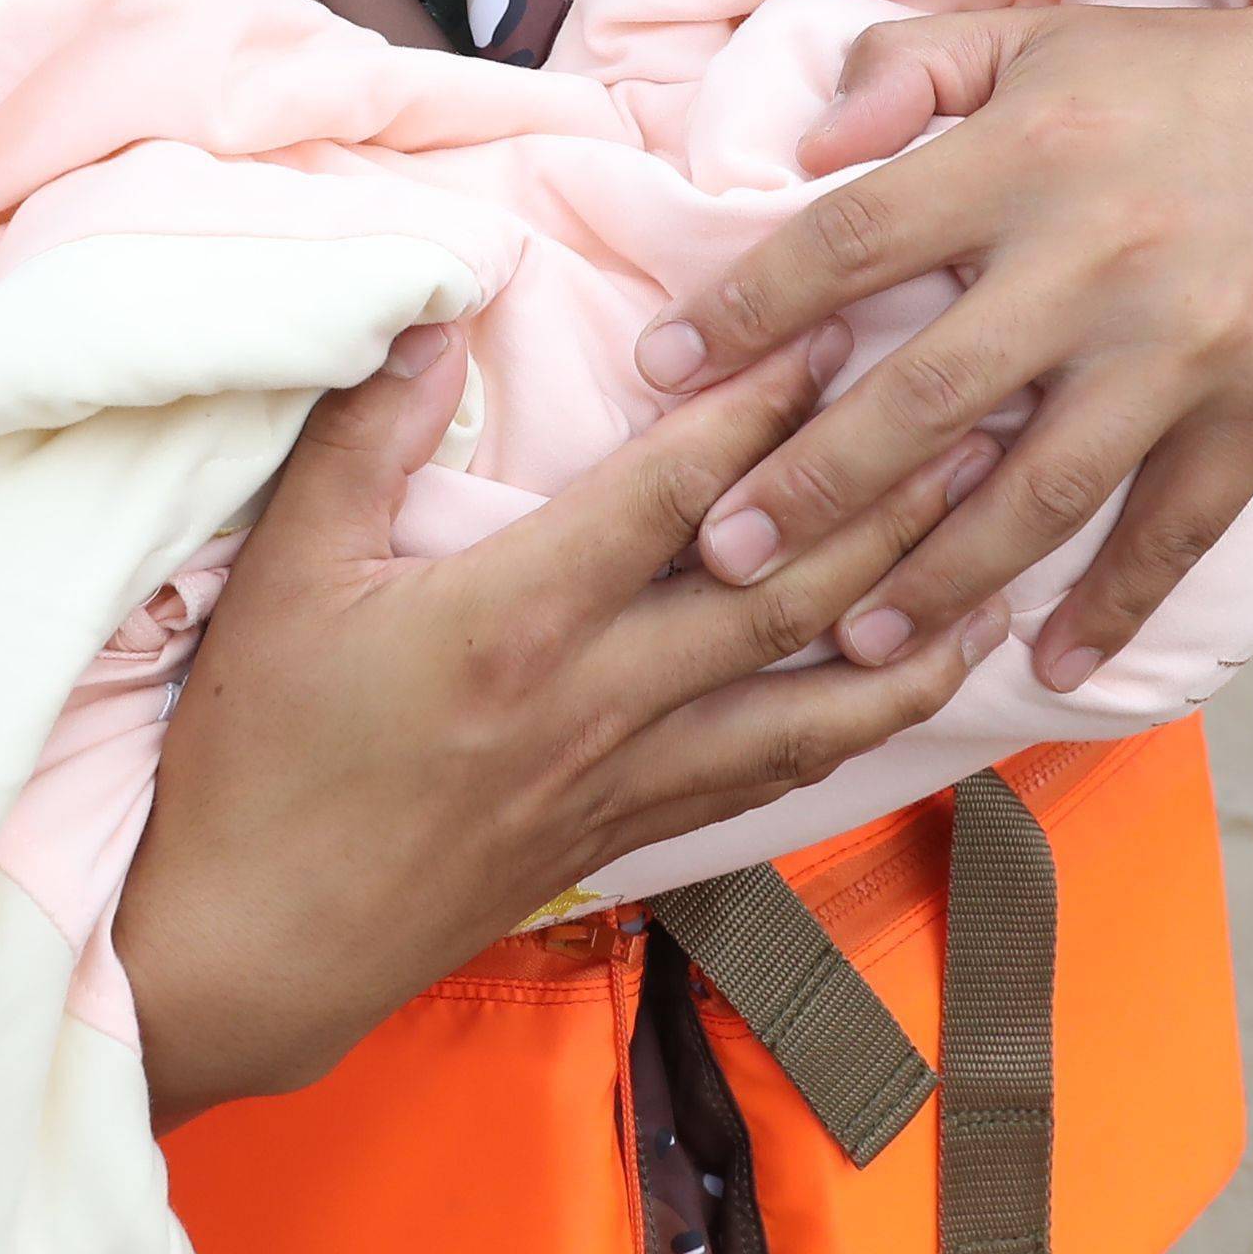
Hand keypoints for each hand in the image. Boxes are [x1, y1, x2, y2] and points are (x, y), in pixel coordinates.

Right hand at [116, 321, 1003, 1122]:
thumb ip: (364, 432)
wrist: (252, 944)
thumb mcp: (286, 572)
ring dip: (911, 628)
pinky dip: (858, 730)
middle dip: (889, 503)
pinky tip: (908, 693)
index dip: (764, 408)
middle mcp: (599, 698)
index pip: (677, 492)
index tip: (836, 333)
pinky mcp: (628, 835)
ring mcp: (625, 777)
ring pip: (809, 699)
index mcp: (519, 618)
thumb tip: (440, 309)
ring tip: (1000, 564)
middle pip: (781, 591)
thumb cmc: (258, 753)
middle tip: (980, 421)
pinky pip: (773, 777)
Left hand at [636, 0, 1252, 694]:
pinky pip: (1173, 529)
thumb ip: (905, 68)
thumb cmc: (1174, 78)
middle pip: (926, 394)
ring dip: (937, 579)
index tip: (657, 372)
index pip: (849, 240)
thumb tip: (804, 144)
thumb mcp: (1033, 37)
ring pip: (1038, 489)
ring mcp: (1185, 346)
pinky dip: (1111, 606)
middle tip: (720, 560)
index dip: (744, 311)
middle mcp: (1095, 257)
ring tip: (847, 644)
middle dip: (813, 488)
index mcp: (1022, 154)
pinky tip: (1044, 664)